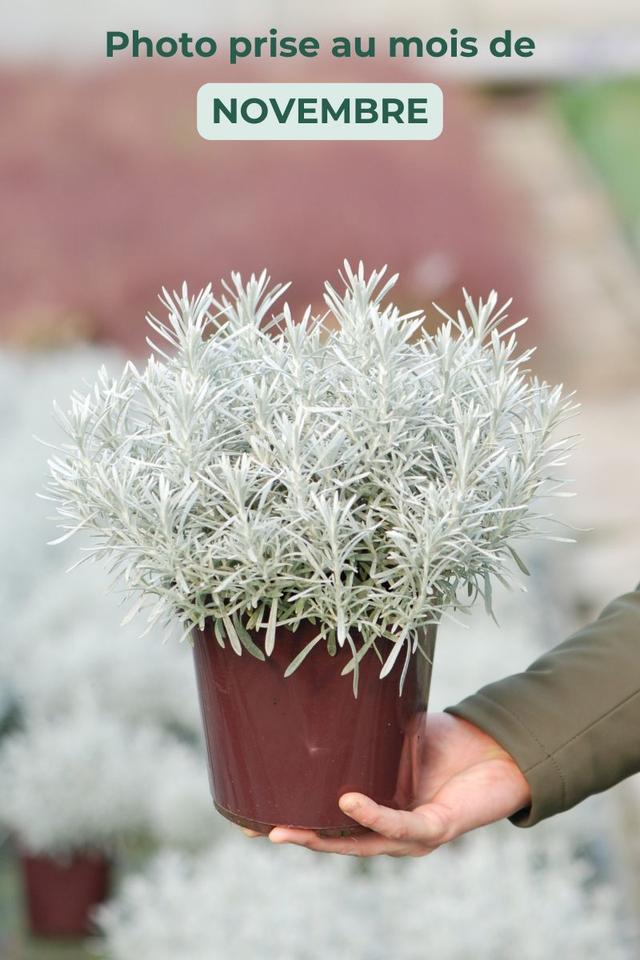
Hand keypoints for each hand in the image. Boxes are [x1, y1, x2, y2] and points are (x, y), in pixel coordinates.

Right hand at [256, 712, 530, 856]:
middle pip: (334, 841)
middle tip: (257, 828)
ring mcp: (410, 836)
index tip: (248, 816)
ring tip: (286, 829)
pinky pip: (399, 825)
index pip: (326, 821)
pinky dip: (372, 814)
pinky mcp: (436, 829)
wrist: (501, 749)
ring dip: (321, 839)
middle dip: (296, 837)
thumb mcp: (394, 733)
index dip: (291, 822)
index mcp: (374, 808)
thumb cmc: (447, 742)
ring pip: (359, 844)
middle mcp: (388, 830)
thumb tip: (326, 690)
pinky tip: (348, 801)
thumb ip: (365, 727)